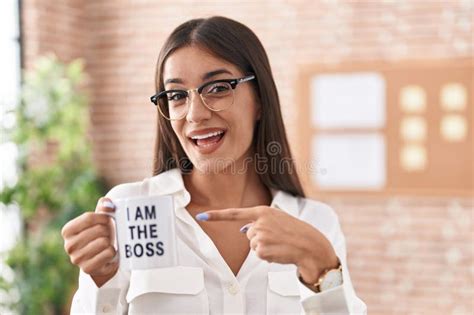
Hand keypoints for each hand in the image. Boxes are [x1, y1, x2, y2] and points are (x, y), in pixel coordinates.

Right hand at [61, 197, 118, 286]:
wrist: (101, 259)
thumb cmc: (100, 235)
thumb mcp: (100, 219)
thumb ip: (103, 207)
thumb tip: (107, 203)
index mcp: (67, 231)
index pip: (89, 218)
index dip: (103, 217)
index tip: (107, 219)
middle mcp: (69, 245)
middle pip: (99, 230)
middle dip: (107, 230)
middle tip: (106, 235)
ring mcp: (77, 259)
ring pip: (104, 242)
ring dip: (109, 241)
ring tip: (105, 244)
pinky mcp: (88, 269)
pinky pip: (109, 253)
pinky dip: (112, 252)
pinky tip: (108, 254)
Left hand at [196, 206, 338, 282]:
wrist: (311, 245)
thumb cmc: (295, 232)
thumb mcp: (278, 220)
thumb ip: (260, 222)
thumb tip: (243, 231)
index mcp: (263, 211)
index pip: (235, 214)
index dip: (216, 215)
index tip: (201, 216)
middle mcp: (259, 222)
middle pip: (248, 235)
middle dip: (260, 239)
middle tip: (278, 239)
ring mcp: (260, 236)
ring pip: (253, 246)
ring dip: (265, 248)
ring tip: (280, 244)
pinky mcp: (262, 250)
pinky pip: (259, 255)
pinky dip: (268, 256)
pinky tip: (280, 252)